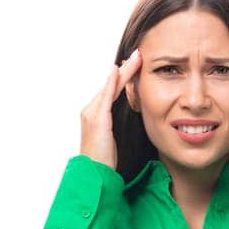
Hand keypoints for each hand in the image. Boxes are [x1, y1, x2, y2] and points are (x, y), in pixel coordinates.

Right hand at [80, 48, 141, 169]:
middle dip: (125, 69)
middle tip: (138, 54)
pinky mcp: (97, 119)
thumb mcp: (113, 139)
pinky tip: (118, 71)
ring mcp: (92, 113)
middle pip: (111, 84)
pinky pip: (106, 97)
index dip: (123, 76)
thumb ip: (118, 125)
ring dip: (123, 71)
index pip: (112, 90)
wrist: (93, 174)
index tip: (135, 64)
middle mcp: (90, 110)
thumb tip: (129, 116)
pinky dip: (112, 83)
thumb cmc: (104, 160)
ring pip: (110, 86)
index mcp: (95, 114)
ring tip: (136, 58)